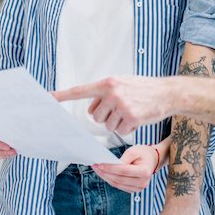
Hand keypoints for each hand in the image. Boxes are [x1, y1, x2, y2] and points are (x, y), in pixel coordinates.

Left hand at [53, 76, 177, 135]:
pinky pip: (120, 131)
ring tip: (130, 112)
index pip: (80, 90)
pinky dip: (127, 128)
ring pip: (107, 125)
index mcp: (107, 83)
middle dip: (105, 116)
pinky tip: (136, 118)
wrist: (167, 93)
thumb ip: (105, 92)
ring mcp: (122, 106)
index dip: (63, 95)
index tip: (48, 98)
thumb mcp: (122, 83)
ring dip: (117, 123)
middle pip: (95, 116)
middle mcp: (112, 93)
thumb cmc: (143, 88)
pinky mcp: (131, 117)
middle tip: (120, 108)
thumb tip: (92, 110)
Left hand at [93, 145, 157, 193]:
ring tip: (97, 169)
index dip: (111, 168)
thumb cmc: (143, 154)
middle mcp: (143, 182)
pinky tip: (104, 174)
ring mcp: (138, 188)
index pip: (124, 171)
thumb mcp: (134, 151)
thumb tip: (112, 165)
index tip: (100, 164)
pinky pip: (119, 186)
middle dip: (105, 173)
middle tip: (95, 166)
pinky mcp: (133, 190)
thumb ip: (124, 158)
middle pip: (119, 179)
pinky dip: (110, 180)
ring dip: (105, 177)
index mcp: (145, 171)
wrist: (152, 160)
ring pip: (117, 184)